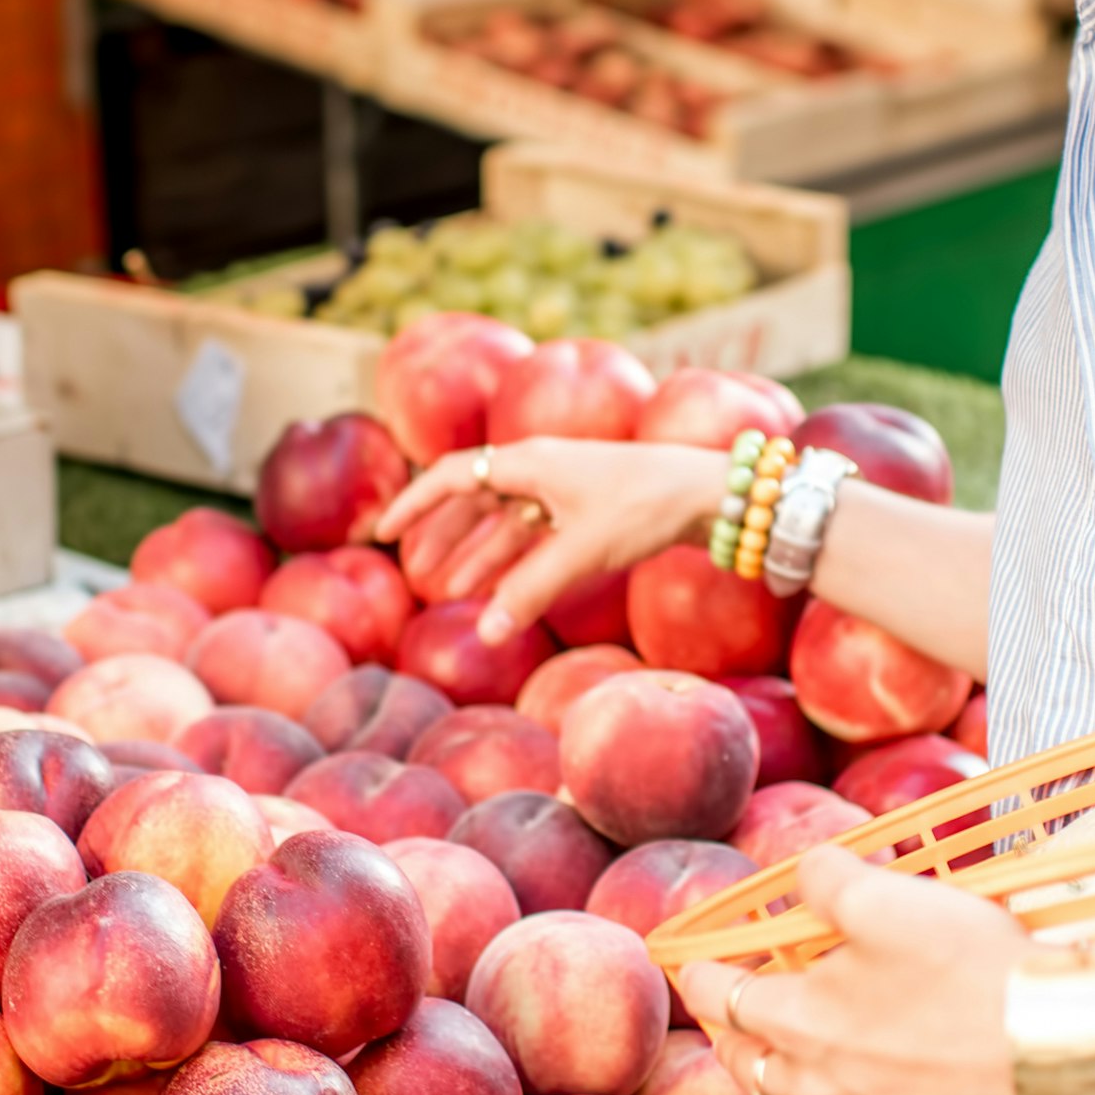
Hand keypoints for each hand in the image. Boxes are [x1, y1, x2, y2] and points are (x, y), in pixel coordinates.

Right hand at [373, 437, 727, 645]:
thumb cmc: (645, 506)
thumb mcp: (581, 550)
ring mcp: (565, 487)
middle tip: (418, 571)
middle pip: (474, 498)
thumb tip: (486, 635)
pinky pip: (536, 532)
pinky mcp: (589, 508)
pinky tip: (503, 588)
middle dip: (444, 535)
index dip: (415, 503)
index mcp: (528, 460)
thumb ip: (530, 592)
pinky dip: (515, 559)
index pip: (452, 475)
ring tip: (452, 588)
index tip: (384, 532)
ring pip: (505, 519)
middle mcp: (540, 467)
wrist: (711, 494)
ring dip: (478, 552)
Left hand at [677, 845, 1031, 1094]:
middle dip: (731, 1033)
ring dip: (763, 1085)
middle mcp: (814, 1086)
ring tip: (764, 1067)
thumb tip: (805, 873)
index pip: (725, 997)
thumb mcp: (889, 898)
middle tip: (729, 1015)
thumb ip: (828, 879)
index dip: (704, 975)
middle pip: (744, 1063)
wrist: (1054, 1051)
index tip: (692, 965)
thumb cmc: (973, 974)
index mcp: (797, 1022)